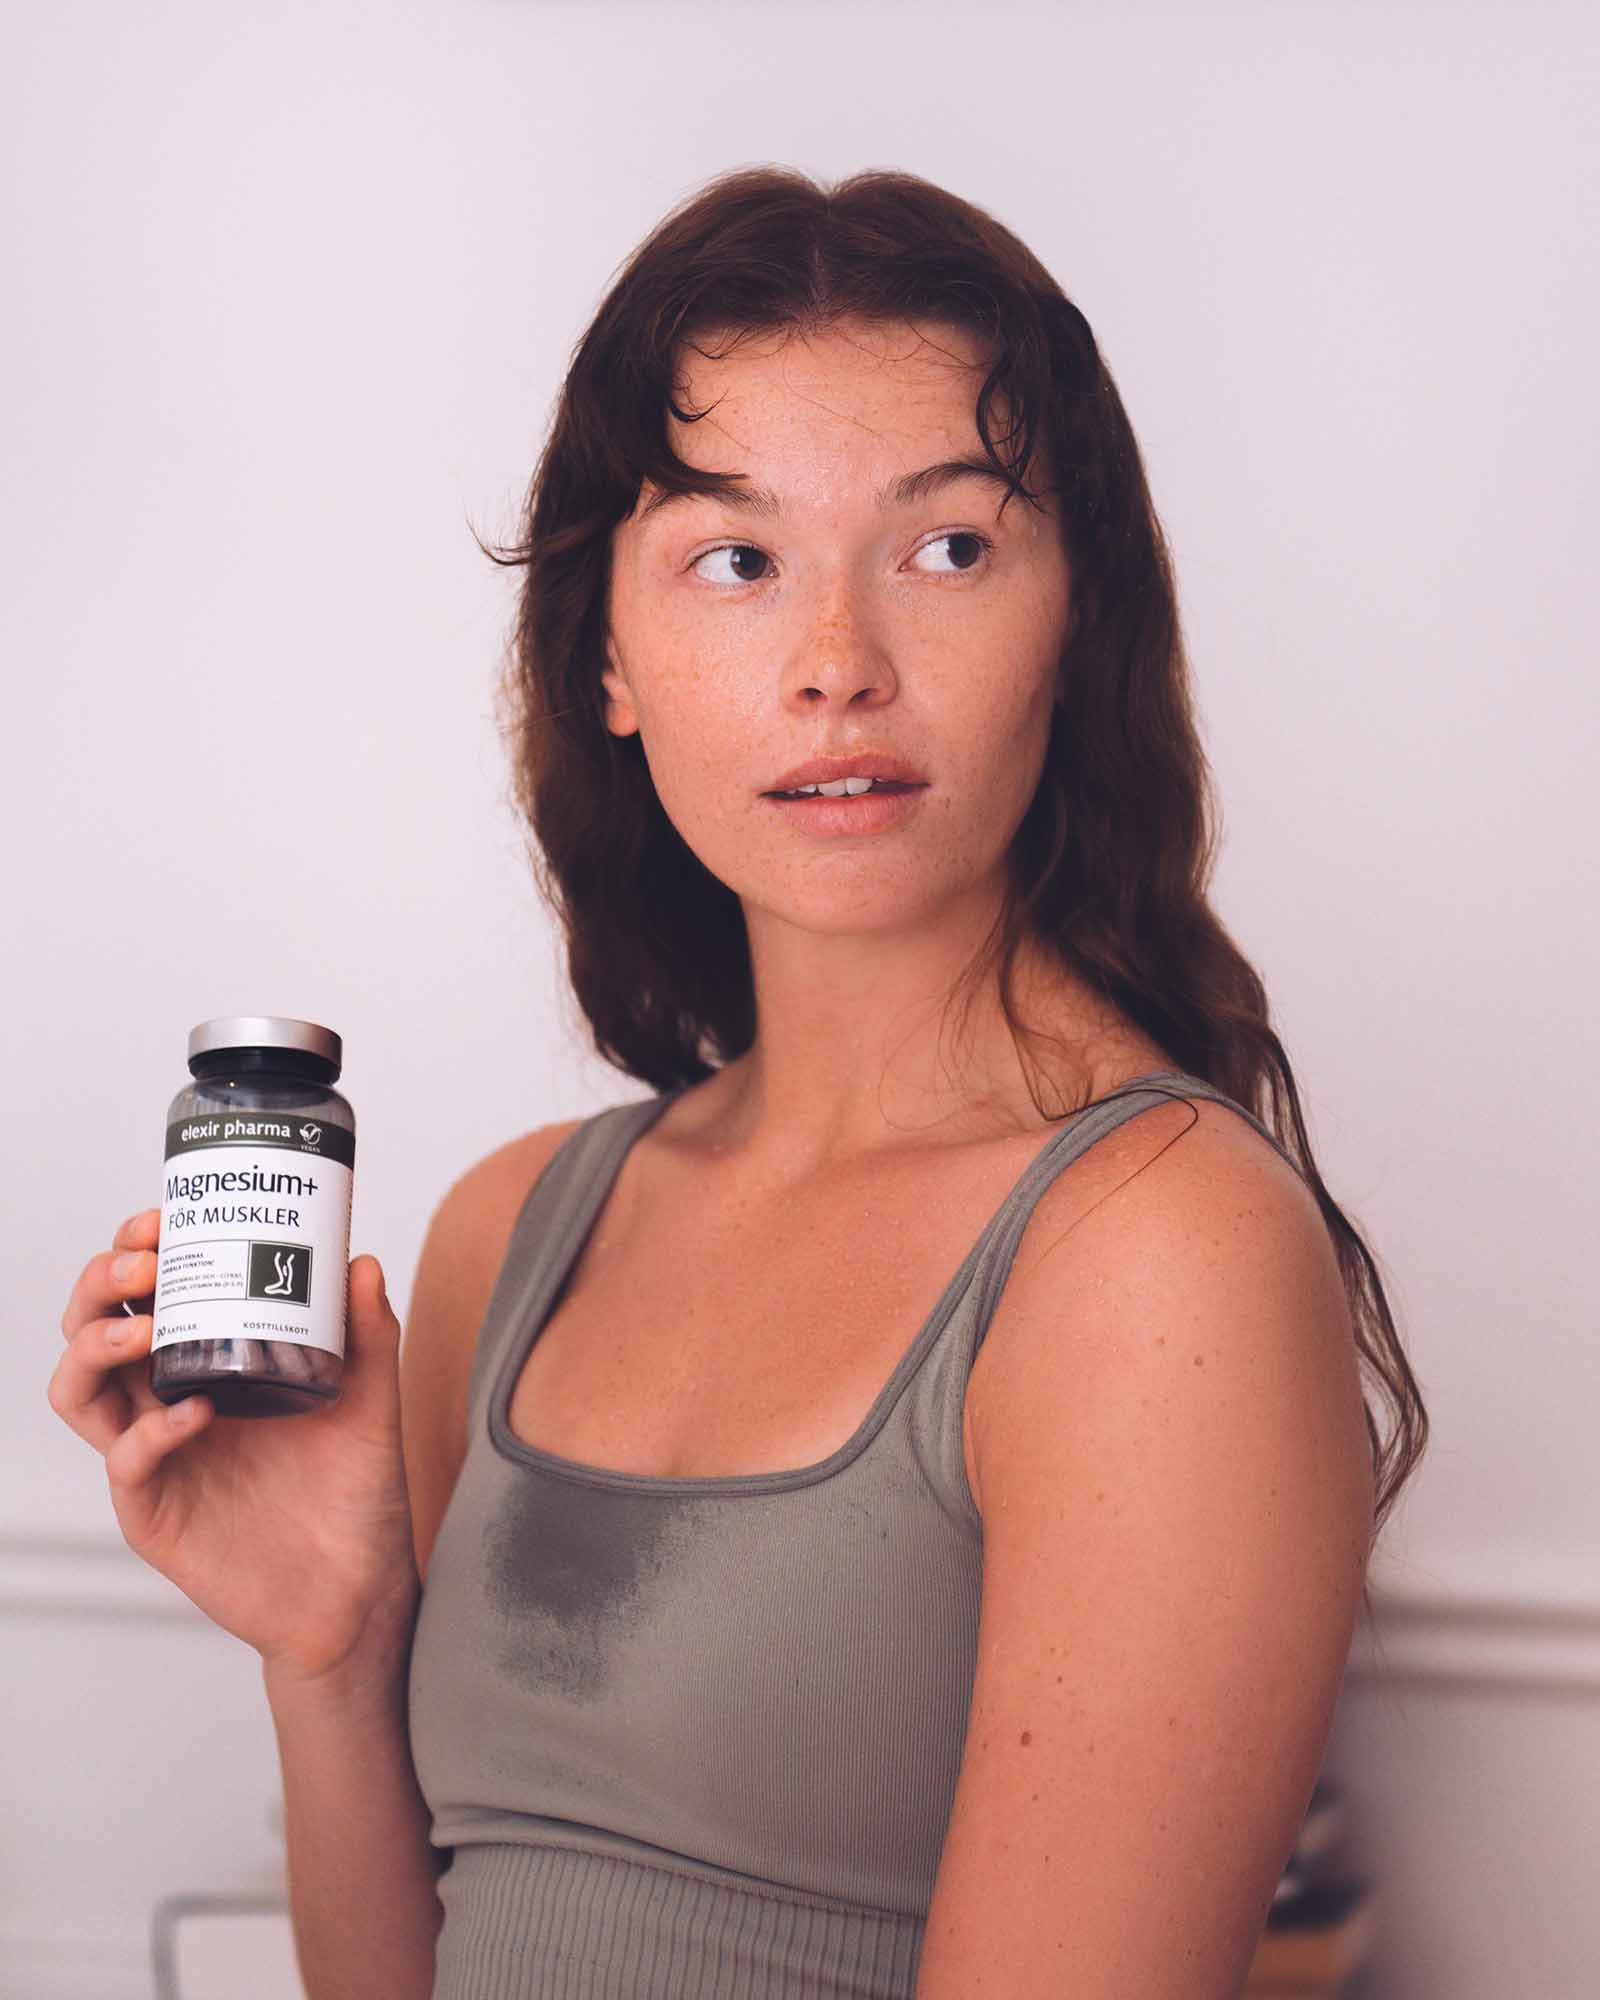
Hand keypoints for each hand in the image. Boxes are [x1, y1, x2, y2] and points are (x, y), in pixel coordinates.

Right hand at [49, 1209, 420, 1682]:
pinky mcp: (156, 1515)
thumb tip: (360, 1261)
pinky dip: (148, 1432)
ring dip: (97, 1348)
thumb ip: (368, 1334)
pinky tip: (194, 1414)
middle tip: (145, 1264)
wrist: (362, 1589)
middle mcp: (167, 1405)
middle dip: (102, 1285)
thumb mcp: (372, 1400)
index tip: (161, 1218)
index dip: (136, 1252)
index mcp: (208, 1366)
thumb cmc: (356, 1493)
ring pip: (78, 1393)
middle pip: (91, 1331)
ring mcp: (156, 1460)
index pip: (145, 1296)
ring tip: (144, 1331)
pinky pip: (126, 1465)